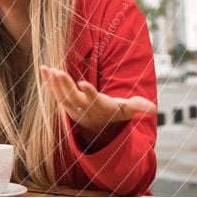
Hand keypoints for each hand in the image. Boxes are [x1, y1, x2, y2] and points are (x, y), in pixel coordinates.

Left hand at [40, 65, 156, 147]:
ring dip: (54, 83)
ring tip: (49, 69)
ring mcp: (71, 107)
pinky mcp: (64, 103)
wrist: (97, 128)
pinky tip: (43, 69)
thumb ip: (137, 107)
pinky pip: (54, 92)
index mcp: (99, 107)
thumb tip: (153, 108)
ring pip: (61, 96)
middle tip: (58, 72)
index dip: (88, 93)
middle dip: (65, 86)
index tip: (82, 84)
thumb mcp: (126, 111)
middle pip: (72, 98)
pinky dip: (48, 81)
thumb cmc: (114, 114)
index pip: (92, 100)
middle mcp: (83, 108)